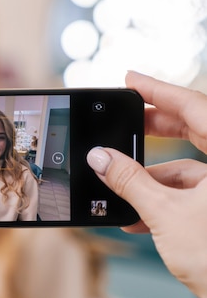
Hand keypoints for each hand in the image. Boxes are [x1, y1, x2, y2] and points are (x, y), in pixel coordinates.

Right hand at [86, 72, 206, 297]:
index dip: (159, 90)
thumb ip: (129, 181)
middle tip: (124, 118)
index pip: (196, 106)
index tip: (131, 79)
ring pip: (187, 167)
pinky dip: (163, 200)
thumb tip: (100, 158)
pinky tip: (137, 218)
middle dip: (155, 128)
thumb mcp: (165, 213)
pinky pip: (190, 192)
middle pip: (194, 130)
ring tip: (120, 190)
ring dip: (151, 178)